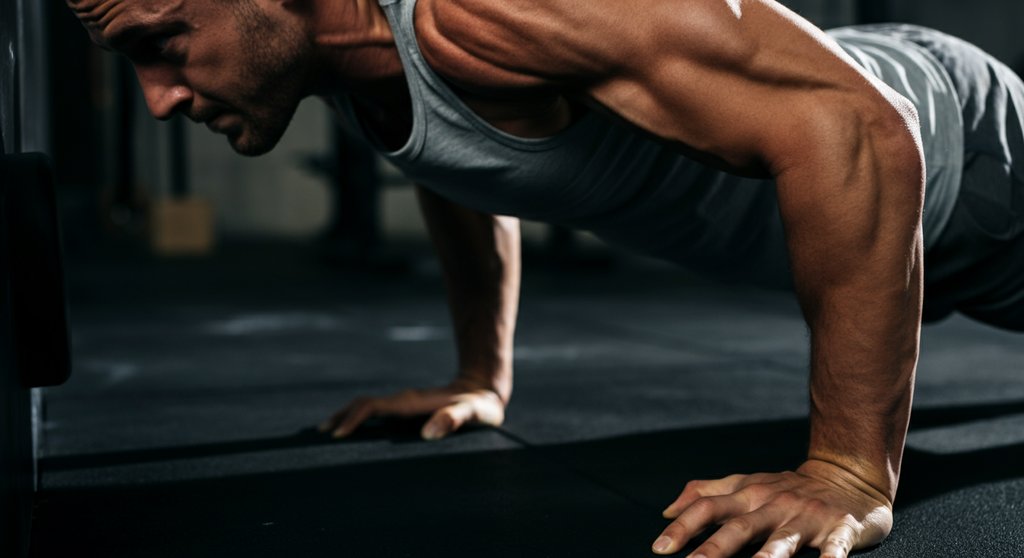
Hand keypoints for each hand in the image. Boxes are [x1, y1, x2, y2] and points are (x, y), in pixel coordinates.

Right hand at [317, 378, 506, 439]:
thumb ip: (455, 418)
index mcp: (412, 402)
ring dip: (346, 418)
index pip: (374, 406)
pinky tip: (353, 437)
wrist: (484, 390)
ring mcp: (404, 405)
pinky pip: (377, 414)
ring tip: (325, 435)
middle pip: (363, 404)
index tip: (338, 434)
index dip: (354, 418)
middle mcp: (403, 401)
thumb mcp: (475, 413)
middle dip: (340, 417)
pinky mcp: (408, 412)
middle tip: (318, 435)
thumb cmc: (482, 406)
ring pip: (367, 408)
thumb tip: (427, 433)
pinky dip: (359, 421)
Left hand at [652, 460, 893, 556]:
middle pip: (739, 528)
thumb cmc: (787, 487)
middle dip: (715, 548)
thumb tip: (667, 510)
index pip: (708, 508)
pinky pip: (836, 547)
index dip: (683, 527)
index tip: (660, 547)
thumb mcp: (745, 484)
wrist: (847, 476)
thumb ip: (706, 494)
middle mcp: (773, 506)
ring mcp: (806, 517)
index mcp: (748, 495)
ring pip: (782, 541)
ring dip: (767, 557)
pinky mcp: (840, 529)